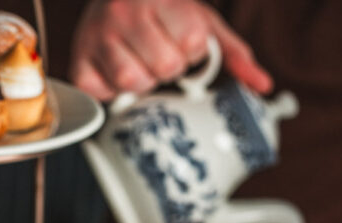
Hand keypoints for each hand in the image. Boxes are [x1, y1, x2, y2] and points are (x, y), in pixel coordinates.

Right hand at [70, 0, 271, 99]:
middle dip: (167, 68)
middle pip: (164, 66)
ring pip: (133, 81)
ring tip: (139, 63)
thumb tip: (262, 85)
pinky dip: (112, 92)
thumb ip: (233, 53)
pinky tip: (115, 72)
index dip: (191, 52)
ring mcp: (98, 34)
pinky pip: (102, 92)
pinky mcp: (79, 59)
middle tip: (158, 54)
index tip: (181, 42)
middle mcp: (125, 10)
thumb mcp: (202, 21)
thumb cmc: (161, 13)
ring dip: (142, 82)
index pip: (192, 44)